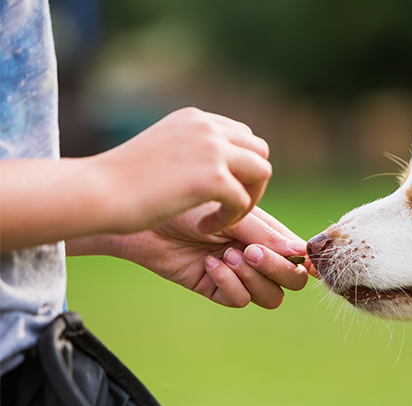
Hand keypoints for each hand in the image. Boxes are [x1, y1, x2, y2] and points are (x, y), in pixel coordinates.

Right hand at [89, 107, 271, 235]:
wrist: (96, 192)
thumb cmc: (121, 181)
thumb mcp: (162, 152)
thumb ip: (190, 149)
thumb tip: (216, 162)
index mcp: (195, 118)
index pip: (242, 136)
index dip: (240, 167)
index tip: (220, 192)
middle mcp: (207, 127)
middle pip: (259, 151)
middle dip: (251, 182)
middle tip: (227, 207)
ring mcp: (212, 150)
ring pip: (261, 172)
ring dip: (247, 199)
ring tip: (221, 218)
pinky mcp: (213, 178)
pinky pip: (242, 201)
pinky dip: (229, 219)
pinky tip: (204, 227)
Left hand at [106, 204, 311, 307]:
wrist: (145, 216)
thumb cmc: (188, 204)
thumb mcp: (232, 213)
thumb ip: (266, 234)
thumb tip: (301, 253)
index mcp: (268, 233)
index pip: (300, 256)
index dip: (301, 259)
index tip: (291, 252)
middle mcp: (258, 256)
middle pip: (292, 281)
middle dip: (277, 269)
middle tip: (251, 252)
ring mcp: (240, 274)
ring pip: (270, 297)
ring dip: (253, 278)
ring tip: (228, 255)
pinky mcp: (217, 288)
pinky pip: (239, 300)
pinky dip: (229, 283)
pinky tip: (209, 263)